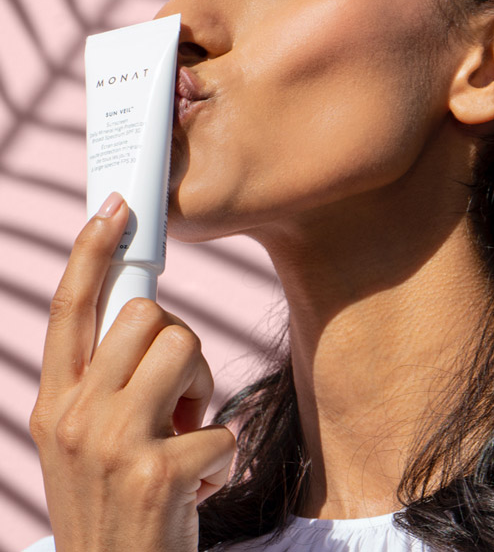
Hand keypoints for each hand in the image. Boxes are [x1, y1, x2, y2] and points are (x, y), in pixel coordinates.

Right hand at [30, 193, 236, 551]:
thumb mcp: (88, 441)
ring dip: (201, 392)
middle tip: (176, 398)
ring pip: (183, 347)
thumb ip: (105, 382)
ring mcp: (113, 442)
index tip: (115, 206)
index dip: (90, 250)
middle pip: (146, 314)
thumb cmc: (114, 504)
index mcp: (56, 402)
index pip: (69, 308)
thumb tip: (146, 316)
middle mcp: (75, 415)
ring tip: (184, 439)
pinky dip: (220, 458)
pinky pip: (219, 425)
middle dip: (178, 344)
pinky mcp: (157, 471)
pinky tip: (195, 492)